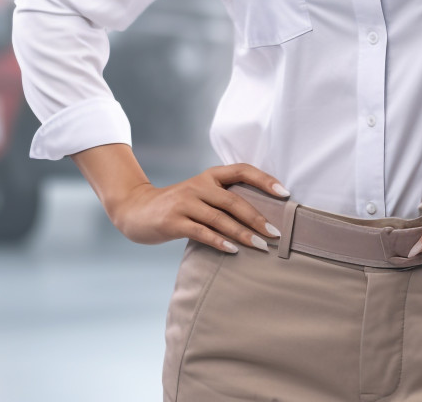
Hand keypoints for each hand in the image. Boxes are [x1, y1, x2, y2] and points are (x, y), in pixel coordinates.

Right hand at [109, 162, 289, 253]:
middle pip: (234, 200)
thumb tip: (260, 216)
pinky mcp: (173, 221)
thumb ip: (223, 199)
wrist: (136, 210)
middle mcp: (199, 185)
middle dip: (258, 217)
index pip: (242, 170)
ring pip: (220, 218)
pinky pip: (201, 232)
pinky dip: (219, 241)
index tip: (285, 193)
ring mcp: (185, 203)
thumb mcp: (200, 194)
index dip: (265, 180)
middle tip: (276, 232)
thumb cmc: (177, 205)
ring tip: (261, 245)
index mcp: (210, 176)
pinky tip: (233, 250)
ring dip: (243, 233)